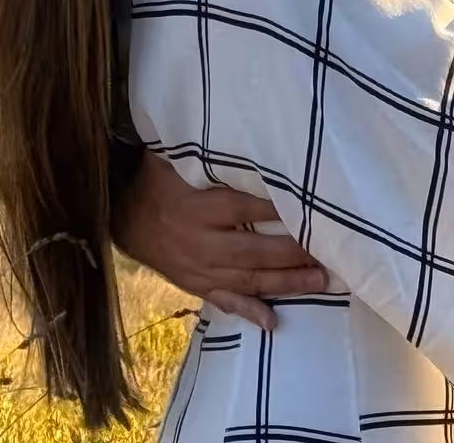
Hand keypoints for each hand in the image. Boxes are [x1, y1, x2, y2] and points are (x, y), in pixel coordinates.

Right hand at [112, 151, 326, 330]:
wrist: (124, 218)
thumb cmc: (159, 182)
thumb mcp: (176, 161)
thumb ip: (207, 153)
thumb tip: (242, 132)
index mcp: (199, 207)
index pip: (247, 209)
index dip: (280, 212)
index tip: (313, 211)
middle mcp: (201, 242)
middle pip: (253, 251)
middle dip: (293, 254)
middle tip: (329, 255)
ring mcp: (199, 268)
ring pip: (247, 279)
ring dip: (285, 283)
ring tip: (320, 281)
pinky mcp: (196, 284)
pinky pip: (225, 300)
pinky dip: (249, 311)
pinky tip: (273, 322)